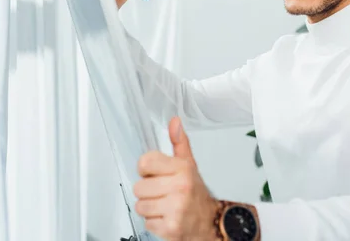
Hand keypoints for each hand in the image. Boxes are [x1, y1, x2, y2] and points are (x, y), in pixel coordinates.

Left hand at [134, 117, 219, 240]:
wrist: (210, 222)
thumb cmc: (195, 193)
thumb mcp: (188, 165)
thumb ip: (179, 143)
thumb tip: (174, 122)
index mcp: (182, 169)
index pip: (145, 162)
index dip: (146, 169)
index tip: (154, 173)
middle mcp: (180, 187)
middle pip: (139, 187)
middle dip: (148, 192)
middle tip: (162, 193)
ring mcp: (176, 208)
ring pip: (140, 206)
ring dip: (150, 208)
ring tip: (164, 206)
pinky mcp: (171, 228)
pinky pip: (147, 223)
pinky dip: (154, 223)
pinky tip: (166, 217)